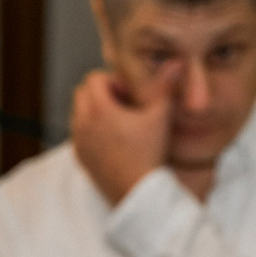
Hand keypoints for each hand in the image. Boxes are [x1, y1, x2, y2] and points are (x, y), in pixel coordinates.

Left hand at [70, 69, 169, 206]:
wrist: (138, 193)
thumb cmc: (148, 155)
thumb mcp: (160, 117)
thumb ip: (165, 87)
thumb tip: (176, 63)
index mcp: (98, 109)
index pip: (93, 78)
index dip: (113, 82)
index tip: (129, 96)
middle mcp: (82, 123)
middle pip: (82, 93)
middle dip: (101, 94)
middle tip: (125, 107)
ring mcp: (79, 142)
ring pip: (79, 113)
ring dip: (95, 112)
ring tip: (120, 125)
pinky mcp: (80, 158)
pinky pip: (79, 134)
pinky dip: (92, 131)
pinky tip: (114, 142)